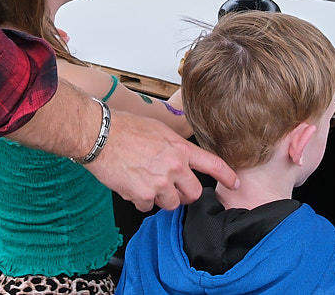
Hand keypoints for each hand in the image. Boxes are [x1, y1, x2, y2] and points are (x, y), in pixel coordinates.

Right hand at [83, 110, 236, 211]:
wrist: (99, 135)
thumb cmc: (124, 127)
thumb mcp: (158, 129)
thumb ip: (174, 146)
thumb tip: (179, 157)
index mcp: (179, 148)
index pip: (212, 164)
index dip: (227, 176)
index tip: (234, 183)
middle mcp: (173, 167)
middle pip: (193, 194)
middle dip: (185, 194)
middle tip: (172, 188)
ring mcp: (159, 183)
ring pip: (171, 204)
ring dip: (161, 198)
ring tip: (146, 182)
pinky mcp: (142, 195)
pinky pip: (148, 207)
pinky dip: (141, 200)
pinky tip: (132, 184)